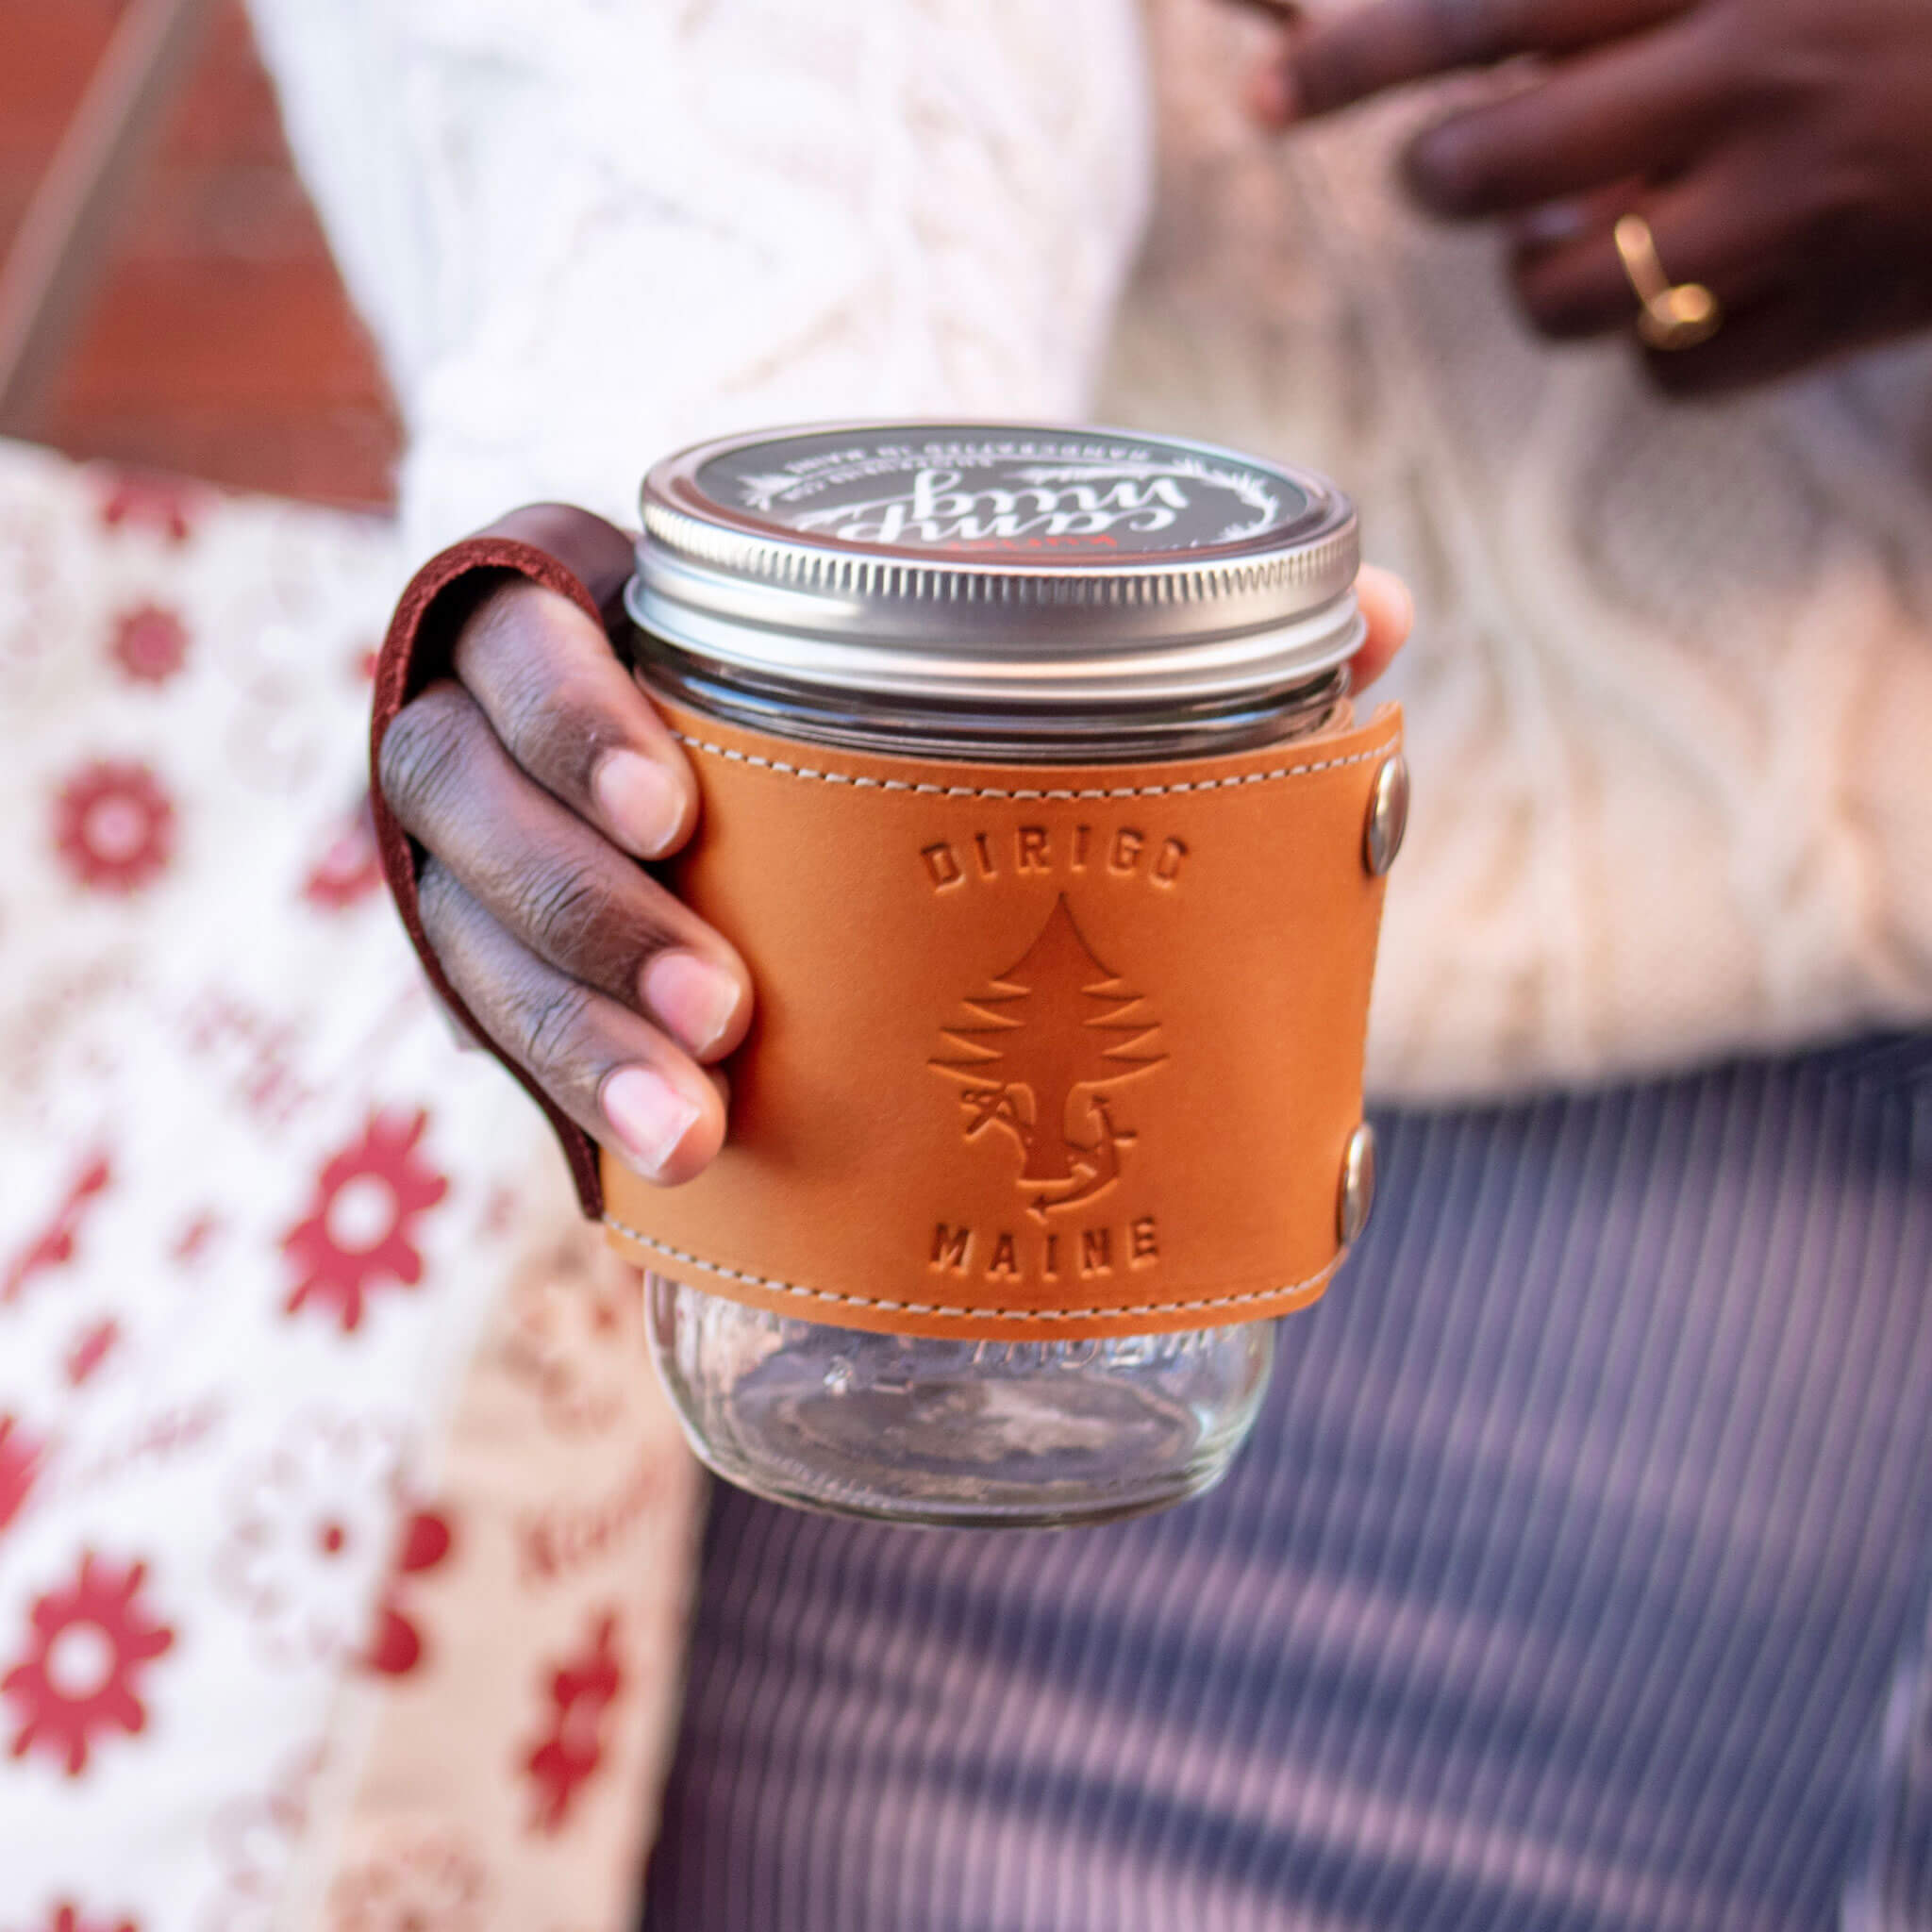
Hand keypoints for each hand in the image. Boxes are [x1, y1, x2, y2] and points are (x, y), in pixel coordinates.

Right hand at [377, 507, 1414, 1184]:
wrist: (674, 735)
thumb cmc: (831, 673)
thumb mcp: (911, 614)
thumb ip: (1126, 614)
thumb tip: (1385, 618)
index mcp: (588, 611)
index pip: (518, 631)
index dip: (575, 717)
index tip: (683, 808)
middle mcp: (505, 734)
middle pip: (471, 815)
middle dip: (584, 918)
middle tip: (726, 1012)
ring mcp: (484, 862)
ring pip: (469, 948)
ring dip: (572, 1045)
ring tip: (697, 1135)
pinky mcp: (509, 972)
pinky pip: (493, 1041)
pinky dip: (569, 1106)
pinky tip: (672, 1175)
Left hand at [1248, 0, 1931, 395]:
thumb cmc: (1911, 1)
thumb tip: (1491, 45)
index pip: (1484, 12)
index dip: (1356, 57)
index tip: (1263, 91)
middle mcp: (1740, 88)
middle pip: (1485, 180)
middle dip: (1446, 179)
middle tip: (1459, 166)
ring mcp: (1786, 218)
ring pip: (1558, 297)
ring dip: (1550, 270)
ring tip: (1610, 222)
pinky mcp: (1830, 319)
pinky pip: (1664, 372)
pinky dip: (1658, 341)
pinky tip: (1707, 285)